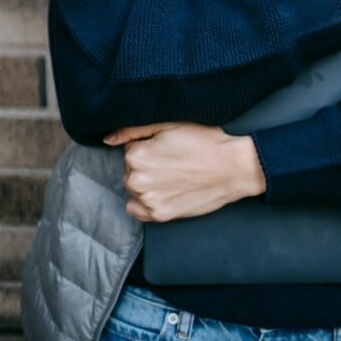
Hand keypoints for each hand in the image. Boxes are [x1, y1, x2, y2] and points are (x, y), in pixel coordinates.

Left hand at [102, 122, 265, 221]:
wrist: (232, 167)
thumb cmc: (204, 141)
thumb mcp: (170, 124)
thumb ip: (134, 130)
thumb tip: (108, 139)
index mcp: (137, 155)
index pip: (131, 148)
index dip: (150, 145)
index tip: (168, 146)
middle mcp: (137, 181)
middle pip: (131, 169)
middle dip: (146, 163)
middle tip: (173, 159)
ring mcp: (148, 201)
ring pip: (134, 187)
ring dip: (147, 181)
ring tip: (173, 174)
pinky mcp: (159, 216)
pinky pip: (136, 209)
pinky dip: (145, 201)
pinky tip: (165, 191)